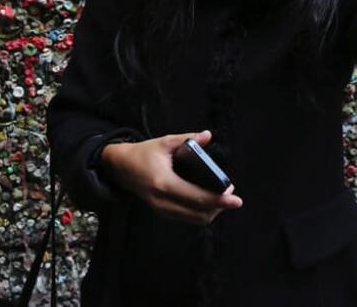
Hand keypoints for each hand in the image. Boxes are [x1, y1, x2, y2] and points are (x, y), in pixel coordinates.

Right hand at [99, 129, 242, 224]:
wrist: (121, 167)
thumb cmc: (144, 153)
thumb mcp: (165, 142)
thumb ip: (187, 139)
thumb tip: (207, 135)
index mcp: (165, 183)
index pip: (198, 197)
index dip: (219, 200)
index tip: (236, 199)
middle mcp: (163, 201)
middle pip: (200, 213)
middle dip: (219, 206)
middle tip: (229, 192)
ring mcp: (162, 210)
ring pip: (195, 220)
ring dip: (211, 211)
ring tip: (222, 197)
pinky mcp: (162, 212)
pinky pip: (187, 218)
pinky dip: (201, 213)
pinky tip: (208, 202)